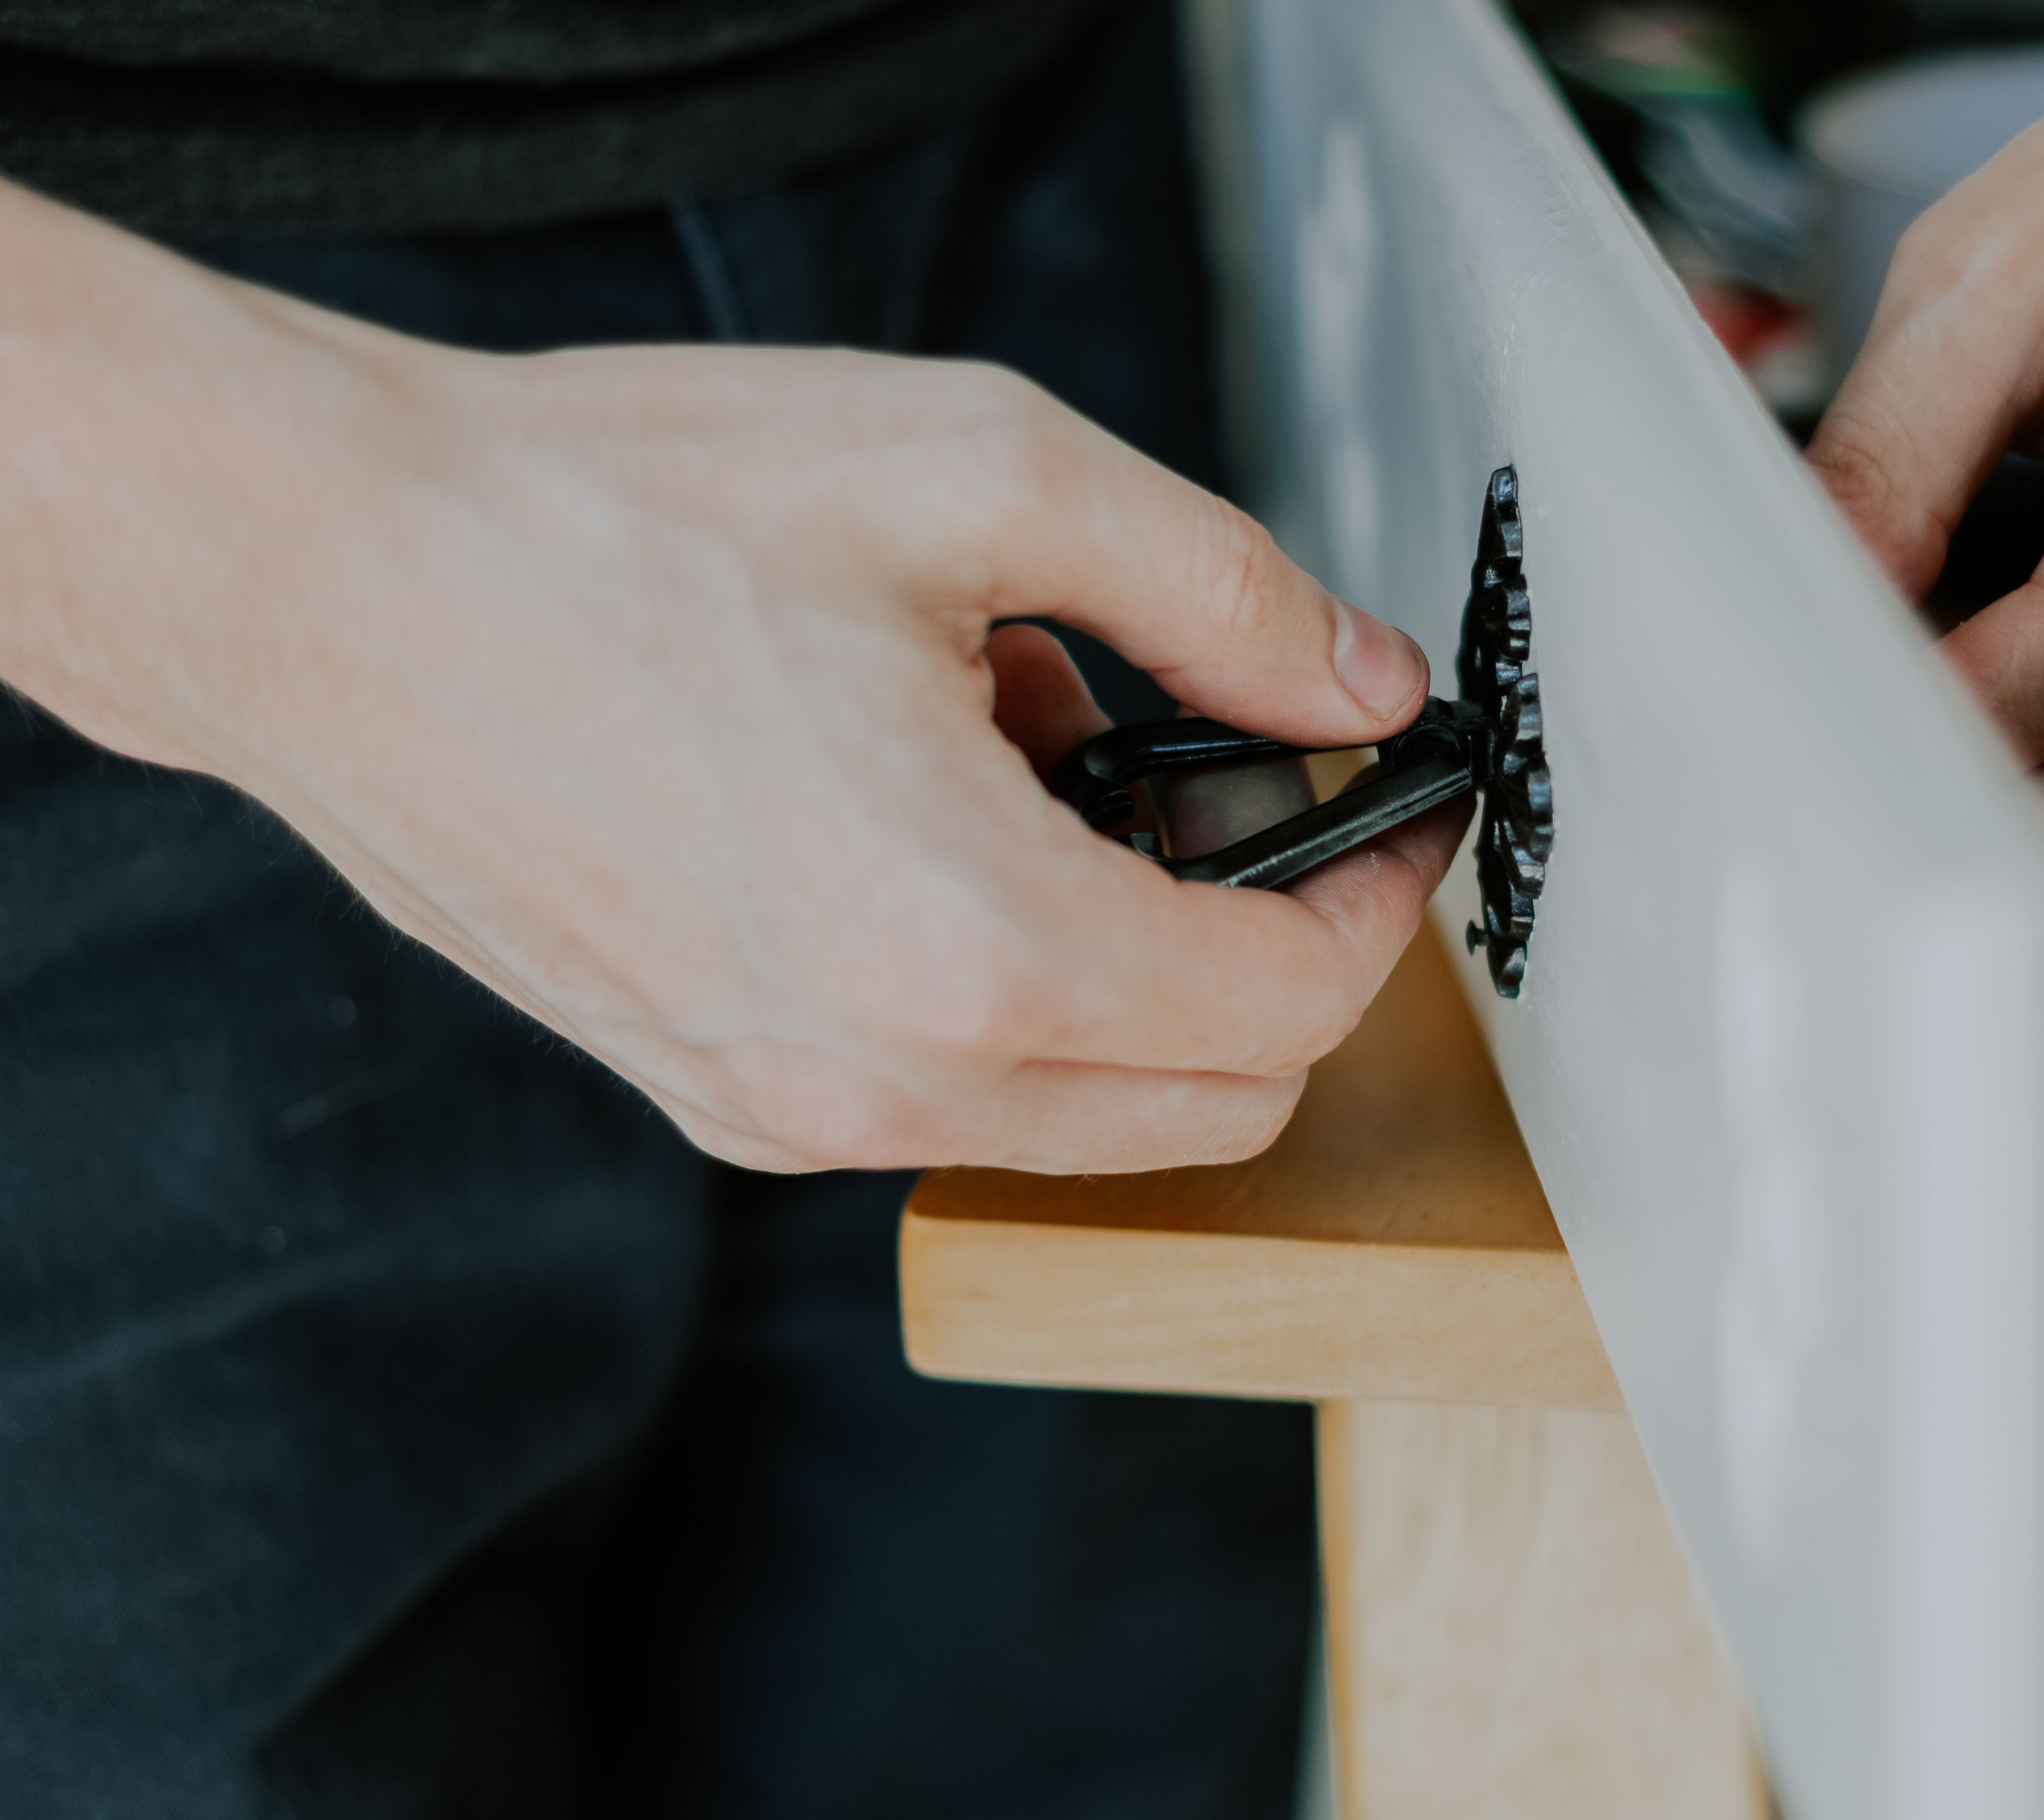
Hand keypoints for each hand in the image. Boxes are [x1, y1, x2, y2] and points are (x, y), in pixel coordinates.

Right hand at [1, 192, 1458, 1171]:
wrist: (329, 580)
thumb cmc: (614, 516)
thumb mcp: (979, 476)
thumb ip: (1219, 592)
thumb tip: (1359, 682)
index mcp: (972, 944)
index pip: (1289, 1007)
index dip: (1378, 901)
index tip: (1389, 809)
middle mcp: (882, 1076)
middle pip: (1213, 1106)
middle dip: (1277, 959)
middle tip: (1248, 794)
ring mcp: (787, 1109)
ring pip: (1083, 1114)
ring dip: (1135, 972)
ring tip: (1042, 765)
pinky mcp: (716, 1095)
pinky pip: (945, 1091)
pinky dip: (1007, 988)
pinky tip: (931, 814)